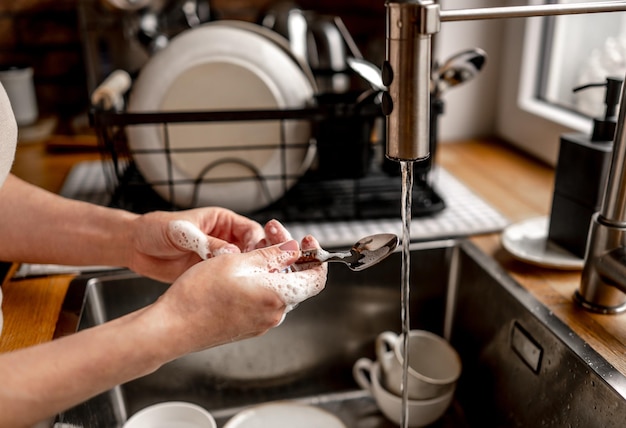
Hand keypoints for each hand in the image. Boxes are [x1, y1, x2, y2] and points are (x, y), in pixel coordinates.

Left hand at [127, 208, 290, 281]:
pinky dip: (233, 288)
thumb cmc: (155, 229)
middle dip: (259, 262)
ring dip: (247, 277)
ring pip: (243, 268)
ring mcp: (218, 258)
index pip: (251, 231)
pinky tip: (233, 296)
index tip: (256, 256)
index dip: (258, 243)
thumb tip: (231, 253)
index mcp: (223, 222)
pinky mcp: (210, 275)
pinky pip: (228, 281)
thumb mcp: (183, 231)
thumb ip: (207, 242)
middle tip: (259, 274)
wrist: (134, 248)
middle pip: (253, 251)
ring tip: (248, 288)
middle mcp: (225, 240)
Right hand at [146, 236, 327, 355]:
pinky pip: (263, 300)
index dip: (317, 257)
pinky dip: (260, 281)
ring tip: (251, 247)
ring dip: (272, 266)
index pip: (316, 279)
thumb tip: (293, 249)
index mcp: (277, 296)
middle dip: (288, 253)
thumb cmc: (199, 295)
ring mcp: (260, 322)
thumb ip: (271, 255)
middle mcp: (273, 313)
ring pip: (278, 289)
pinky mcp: (247, 326)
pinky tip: (242, 268)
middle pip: (296, 280)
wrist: (172, 327)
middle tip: (271, 231)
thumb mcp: (237, 261)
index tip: (307, 240)